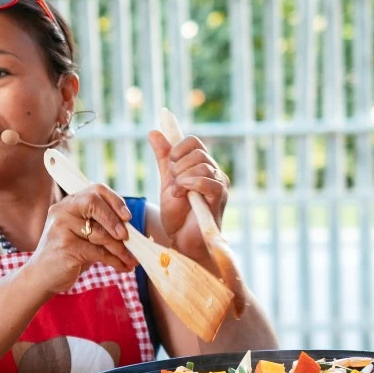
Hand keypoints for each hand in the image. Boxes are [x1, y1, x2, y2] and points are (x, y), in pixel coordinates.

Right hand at [24, 185, 137, 298]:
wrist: (41, 277)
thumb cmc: (67, 255)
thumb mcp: (83, 235)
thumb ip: (101, 226)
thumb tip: (132, 230)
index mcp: (68, 204)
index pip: (95, 190)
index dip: (115, 201)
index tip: (127, 217)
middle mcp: (62, 211)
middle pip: (94, 203)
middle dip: (115, 220)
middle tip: (127, 237)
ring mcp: (61, 228)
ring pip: (99, 232)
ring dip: (120, 248)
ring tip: (131, 259)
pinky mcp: (66, 247)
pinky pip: (98, 251)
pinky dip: (115, 260)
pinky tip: (123, 267)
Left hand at [148, 130, 228, 263]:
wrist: (182, 241)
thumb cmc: (178, 215)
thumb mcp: (167, 181)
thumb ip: (163, 158)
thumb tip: (154, 131)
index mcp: (203, 166)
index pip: (193, 141)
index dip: (176, 149)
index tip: (169, 167)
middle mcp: (215, 172)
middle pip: (196, 151)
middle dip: (177, 166)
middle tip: (173, 185)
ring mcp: (220, 184)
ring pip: (201, 165)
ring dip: (181, 178)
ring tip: (177, 193)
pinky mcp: (219, 198)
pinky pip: (206, 180)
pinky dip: (189, 184)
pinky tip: (182, 195)